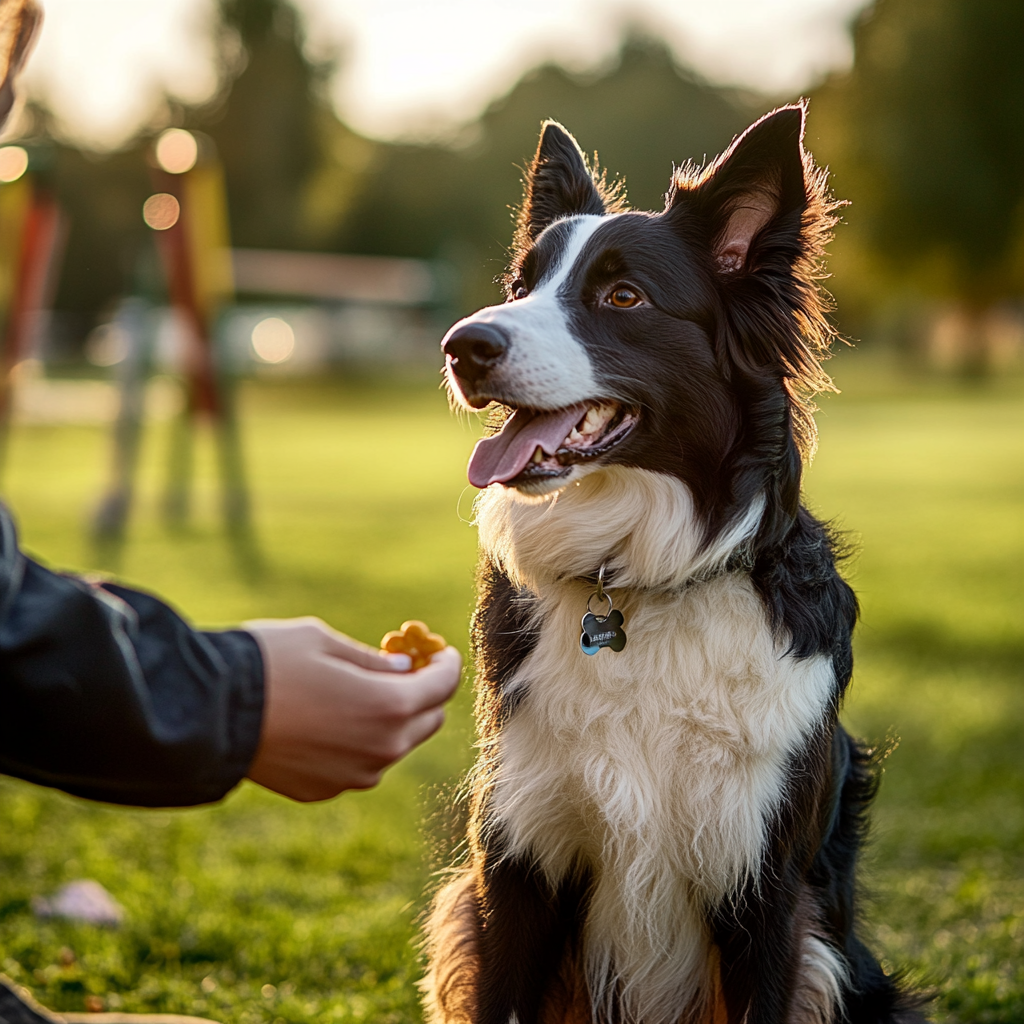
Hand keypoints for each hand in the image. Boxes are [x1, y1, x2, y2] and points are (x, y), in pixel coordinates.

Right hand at [243, 617, 461, 800]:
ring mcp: (353, 776)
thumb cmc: (269, 662)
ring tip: (360, 692)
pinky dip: (358, 742)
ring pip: (394, 746)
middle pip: (426, 720)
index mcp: (389, 706)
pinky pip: (359, 764)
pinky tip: (330, 720)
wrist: (208, 711)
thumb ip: (373, 661)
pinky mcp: (323, 790)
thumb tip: (403, 669)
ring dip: (391, 720)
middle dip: (423, 693)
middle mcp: (380, 749)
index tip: (440, 651)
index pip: (442, 686)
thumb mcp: (326, 641)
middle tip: (404, 669)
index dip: (447, 664)